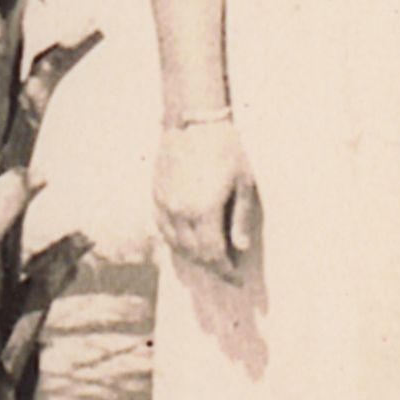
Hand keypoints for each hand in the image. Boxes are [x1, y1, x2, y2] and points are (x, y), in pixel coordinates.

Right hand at [152, 118, 257, 284]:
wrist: (193, 121)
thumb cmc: (225, 148)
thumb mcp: (243, 182)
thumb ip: (241, 218)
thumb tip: (240, 248)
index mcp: (204, 211)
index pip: (213, 255)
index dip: (225, 271)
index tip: (237, 278)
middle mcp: (180, 213)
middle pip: (194, 254)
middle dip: (212, 267)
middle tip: (227, 271)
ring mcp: (164, 205)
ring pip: (176, 245)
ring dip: (193, 257)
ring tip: (210, 258)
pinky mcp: (156, 196)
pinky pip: (163, 230)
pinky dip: (176, 242)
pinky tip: (187, 242)